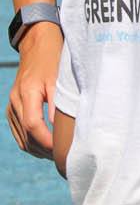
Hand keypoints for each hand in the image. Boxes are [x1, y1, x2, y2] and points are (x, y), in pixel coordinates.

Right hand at [7, 21, 60, 157]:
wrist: (37, 46)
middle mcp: (15, 101)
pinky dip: (30, 142)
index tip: (61, 150)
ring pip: (20, 136)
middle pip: (26, 134)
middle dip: (43, 149)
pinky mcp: (12, 108)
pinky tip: (45, 147)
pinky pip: (18, 131)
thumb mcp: (60, 79)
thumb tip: (62, 129)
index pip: (33, 125)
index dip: (47, 141)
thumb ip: (60, 103)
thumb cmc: (54, 61)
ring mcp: (11, 105)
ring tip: (56, 155)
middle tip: (62, 158)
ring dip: (36, 148)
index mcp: (27, 93)